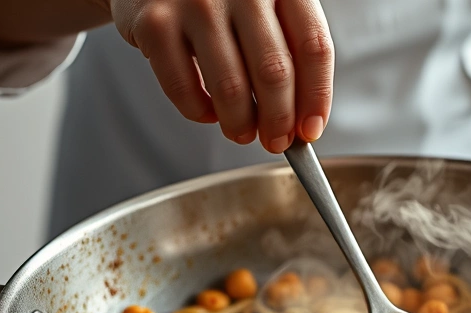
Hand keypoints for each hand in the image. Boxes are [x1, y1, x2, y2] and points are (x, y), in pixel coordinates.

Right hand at [103, 0, 333, 152]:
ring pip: (231, 87)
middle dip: (278, 120)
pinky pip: (184, 88)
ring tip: (241, 131)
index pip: (312, 47)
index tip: (309, 129)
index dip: (316, 97)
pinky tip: (207, 111)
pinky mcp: (155, 23)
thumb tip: (300, 118)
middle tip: (275, 140)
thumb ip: (286, 48)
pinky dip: (199, 111)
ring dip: (240, 123)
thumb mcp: (265, 5)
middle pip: (274, 72)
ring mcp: (197, 4)